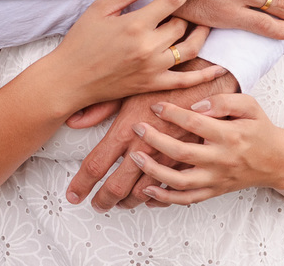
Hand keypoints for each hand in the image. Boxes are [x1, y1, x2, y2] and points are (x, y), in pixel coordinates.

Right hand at [48, 0, 220, 110]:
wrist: (69, 79)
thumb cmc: (81, 41)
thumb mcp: (100, 9)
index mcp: (135, 24)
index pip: (172, 0)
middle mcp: (148, 47)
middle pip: (183, 24)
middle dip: (190, 12)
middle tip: (192, 4)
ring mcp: (153, 68)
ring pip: (190, 49)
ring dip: (201, 35)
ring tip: (205, 25)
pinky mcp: (152, 85)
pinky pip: (186, 81)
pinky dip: (205, 75)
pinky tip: (219, 67)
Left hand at [65, 68, 239, 210]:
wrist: (211, 79)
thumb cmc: (168, 78)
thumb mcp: (131, 87)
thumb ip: (101, 107)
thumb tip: (74, 121)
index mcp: (128, 129)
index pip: (97, 164)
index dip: (82, 183)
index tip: (73, 195)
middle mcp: (147, 148)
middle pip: (118, 185)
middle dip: (104, 199)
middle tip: (95, 206)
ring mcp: (168, 158)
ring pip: (144, 192)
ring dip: (129, 201)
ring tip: (120, 204)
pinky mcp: (188, 161)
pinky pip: (171, 190)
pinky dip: (159, 198)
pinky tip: (150, 198)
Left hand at [130, 94, 283, 204]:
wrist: (277, 161)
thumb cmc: (259, 129)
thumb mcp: (250, 106)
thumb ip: (224, 101)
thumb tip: (197, 106)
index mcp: (230, 135)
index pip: (196, 123)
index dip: (173, 114)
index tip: (155, 106)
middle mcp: (222, 160)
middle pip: (182, 153)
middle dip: (155, 140)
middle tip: (137, 127)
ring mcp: (216, 179)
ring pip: (181, 181)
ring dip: (154, 171)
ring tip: (134, 158)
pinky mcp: (213, 191)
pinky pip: (187, 199)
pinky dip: (165, 198)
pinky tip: (146, 190)